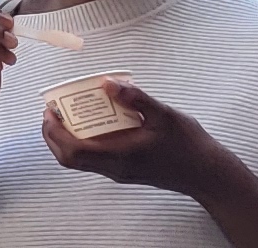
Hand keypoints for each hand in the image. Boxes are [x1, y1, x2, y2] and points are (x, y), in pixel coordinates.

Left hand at [41, 78, 232, 199]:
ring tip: (68, 114)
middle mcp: (115, 169)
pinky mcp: (126, 172)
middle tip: (52, 111)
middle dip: (53, 136)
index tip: (49, 110)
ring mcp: (120, 173)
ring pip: (80, 162)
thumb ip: (135, 98)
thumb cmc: (189, 144)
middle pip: (70, 160)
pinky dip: (83, 143)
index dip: (54, 132)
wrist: (208, 174)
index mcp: (120, 156)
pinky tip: (93, 123)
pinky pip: (94, 160)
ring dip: (66, 140)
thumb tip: (106, 82)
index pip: (73, 151)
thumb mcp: (164, 114)